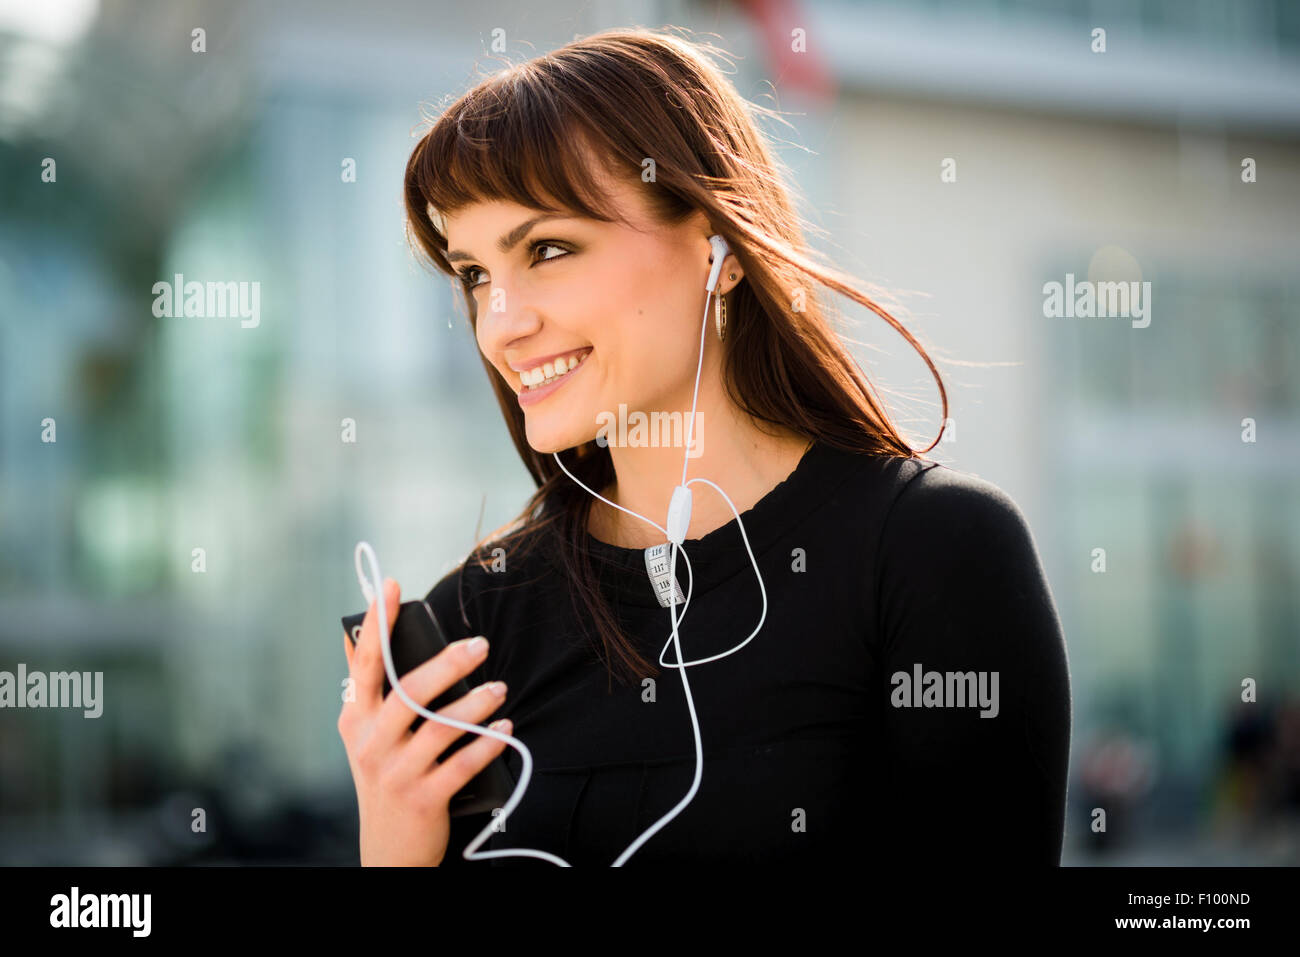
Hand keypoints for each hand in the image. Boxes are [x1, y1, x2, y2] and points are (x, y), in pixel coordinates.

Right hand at [337, 578, 510, 865]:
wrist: (389, 852)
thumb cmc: (386, 778)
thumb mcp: (365, 735)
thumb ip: (365, 688)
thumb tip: (355, 634)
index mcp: (357, 720)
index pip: (365, 664)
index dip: (376, 624)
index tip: (390, 587)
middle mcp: (371, 744)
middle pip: (408, 692)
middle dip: (446, 663)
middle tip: (479, 644)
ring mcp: (396, 772)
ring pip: (439, 728)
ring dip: (474, 703)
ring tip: (499, 687)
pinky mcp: (423, 798)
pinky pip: (461, 764)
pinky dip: (486, 743)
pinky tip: (504, 727)